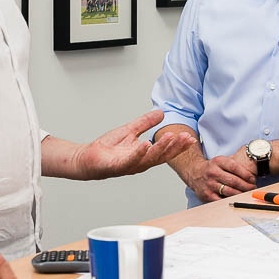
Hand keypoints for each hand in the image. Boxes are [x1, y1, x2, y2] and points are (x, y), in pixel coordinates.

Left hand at [76, 109, 194, 179]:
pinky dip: (139, 152)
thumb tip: (161, 112)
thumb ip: (145, 122)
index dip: (179, 146)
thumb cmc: (108, 148)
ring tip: (170, 137)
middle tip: (186, 138)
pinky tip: (146, 144)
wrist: (88, 157)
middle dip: (175, 147)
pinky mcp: (117, 166)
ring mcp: (129, 166)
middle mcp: (140, 163)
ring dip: (161, 148)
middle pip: (162, 156)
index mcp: (145, 156)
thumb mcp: (130, 130)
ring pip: (149, 158)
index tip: (191, 138)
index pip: (166, 151)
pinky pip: (130, 160)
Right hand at [184, 153, 256, 201]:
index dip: (246, 174)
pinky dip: (231, 200)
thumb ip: (234, 164)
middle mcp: (213, 172)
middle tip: (252, 188)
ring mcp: (209, 184)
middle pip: (234, 181)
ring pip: (229, 191)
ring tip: (246, 193)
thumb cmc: (212, 168)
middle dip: (246, 186)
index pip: (235, 167)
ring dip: (241, 193)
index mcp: (218, 162)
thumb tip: (252, 172)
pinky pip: (222, 199)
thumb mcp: (221, 161)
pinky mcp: (207, 194)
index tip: (253, 179)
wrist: (195, 173)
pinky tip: (236, 199)